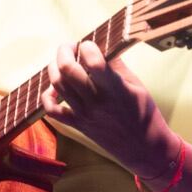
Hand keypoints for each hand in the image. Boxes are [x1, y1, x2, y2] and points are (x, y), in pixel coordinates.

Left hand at [40, 40, 175, 173]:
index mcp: (115, 89)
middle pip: (67, 70)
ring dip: (55, 67)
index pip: (94, 62)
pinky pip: (52, 111)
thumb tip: (101, 46)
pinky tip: (54, 89)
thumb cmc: (144, 114)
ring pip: (57, 85)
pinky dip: (47, 97)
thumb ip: (117, 65)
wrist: (143, 148)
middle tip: (70, 47)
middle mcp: (96, 101)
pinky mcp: (77, 125)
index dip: (87, 47)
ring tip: (62, 62)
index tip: (88, 44)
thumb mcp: (137, 85)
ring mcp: (84, 114)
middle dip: (65, 51)